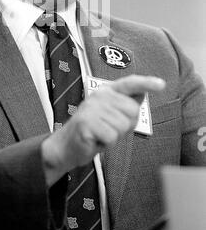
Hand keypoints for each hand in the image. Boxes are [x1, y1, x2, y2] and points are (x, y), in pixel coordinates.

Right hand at [41, 75, 164, 185]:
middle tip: (108, 129)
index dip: (146, 83)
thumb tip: (142, 93)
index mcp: (106, 92)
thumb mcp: (111, 115)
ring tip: (100, 134)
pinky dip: (106, 144)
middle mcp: (99, 96)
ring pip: (122, 126)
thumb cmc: (94, 131)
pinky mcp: (86, 123)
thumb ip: (125, 105)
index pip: (129, 84)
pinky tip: (95, 140)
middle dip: (125, 126)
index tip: (161, 84)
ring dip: (114, 136)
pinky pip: (111, 137)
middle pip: (132, 111)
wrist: (67, 146)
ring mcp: (91, 108)